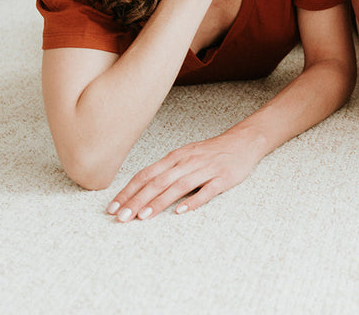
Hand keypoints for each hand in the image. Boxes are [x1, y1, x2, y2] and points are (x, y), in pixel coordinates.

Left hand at [106, 132, 260, 220]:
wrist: (244, 141)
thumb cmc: (211, 151)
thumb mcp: (185, 155)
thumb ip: (166, 170)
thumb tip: (141, 189)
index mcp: (176, 156)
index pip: (146, 174)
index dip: (128, 191)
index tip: (113, 207)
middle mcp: (188, 161)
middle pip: (158, 182)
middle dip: (137, 200)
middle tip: (122, 218)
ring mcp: (206, 169)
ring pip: (179, 186)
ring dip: (160, 202)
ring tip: (144, 216)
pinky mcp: (223, 178)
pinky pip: (207, 190)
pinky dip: (194, 201)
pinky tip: (181, 212)